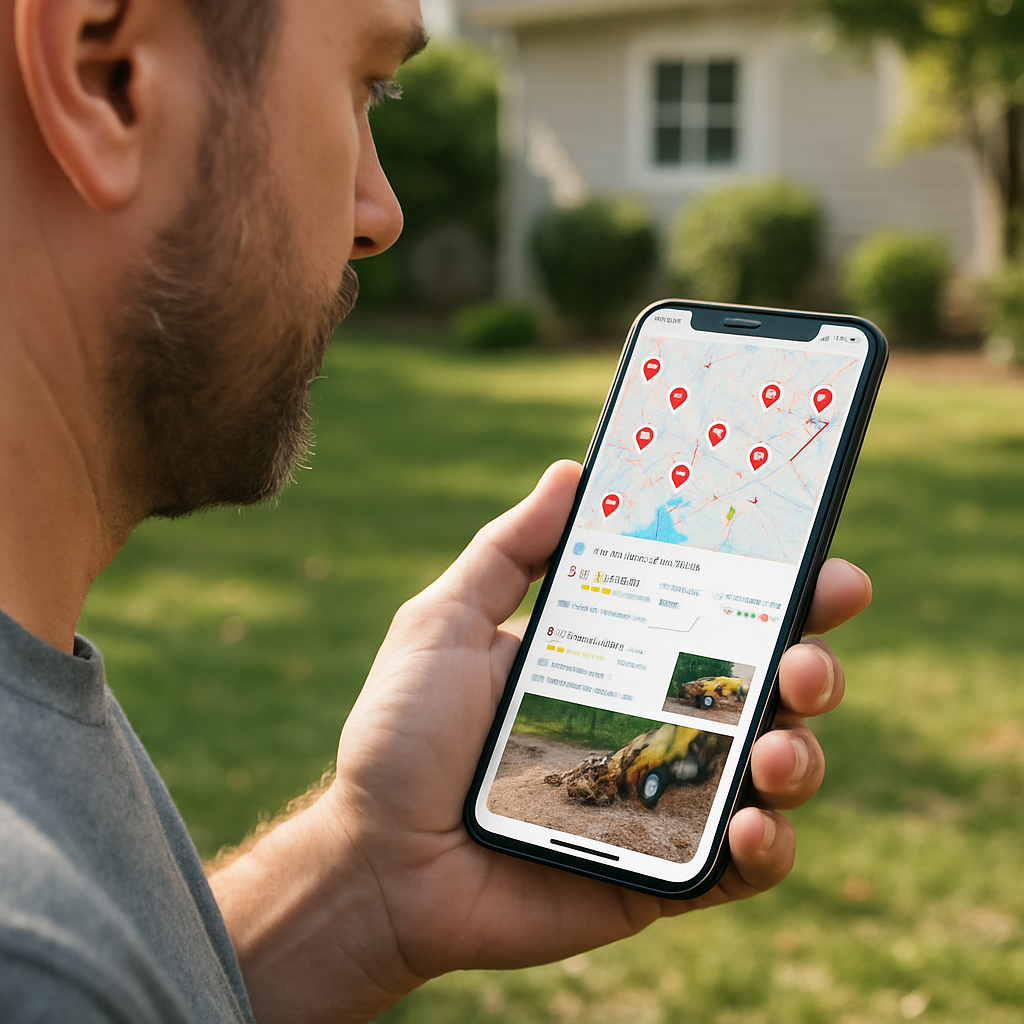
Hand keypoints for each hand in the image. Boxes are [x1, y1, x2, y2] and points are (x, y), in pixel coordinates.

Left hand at [215, 462, 869, 1023]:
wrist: (377, 858)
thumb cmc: (403, 734)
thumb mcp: (448, 621)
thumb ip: (511, 549)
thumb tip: (571, 471)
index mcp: (618, 656)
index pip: (719, 616)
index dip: (784, 592)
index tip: (827, 569)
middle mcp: (655, 720)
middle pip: (769, 689)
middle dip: (812, 668)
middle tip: (803, 662)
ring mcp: (666, 796)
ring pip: (777, 771)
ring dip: (803, 756)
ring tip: (775, 751)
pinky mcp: (663, 874)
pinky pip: (745, 865)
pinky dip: (770, 847)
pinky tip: (750, 826)